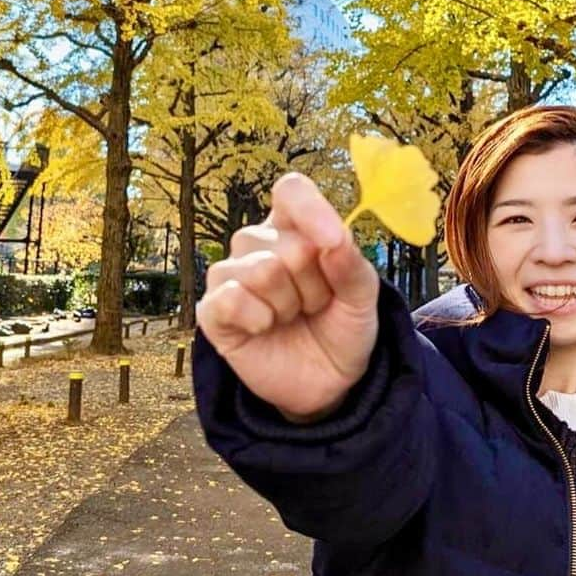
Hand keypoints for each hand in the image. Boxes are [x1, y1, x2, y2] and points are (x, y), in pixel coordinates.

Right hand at [196, 172, 380, 421]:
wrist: (327, 383)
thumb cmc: (341, 327)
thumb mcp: (362, 297)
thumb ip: (351, 265)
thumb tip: (335, 239)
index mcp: (295, 226)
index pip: (291, 191)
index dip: (311, 210)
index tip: (333, 241)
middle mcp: (257, 243)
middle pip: (289, 244)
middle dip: (316, 285)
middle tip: (317, 304)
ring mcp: (231, 275)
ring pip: (263, 270)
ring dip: (291, 305)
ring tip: (294, 317)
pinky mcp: (213, 311)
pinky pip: (230, 299)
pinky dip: (259, 319)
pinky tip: (265, 328)